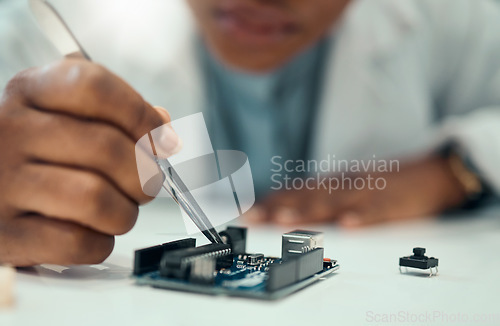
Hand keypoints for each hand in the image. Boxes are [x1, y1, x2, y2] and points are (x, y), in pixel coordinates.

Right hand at [0, 59, 176, 265]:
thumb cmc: (35, 151)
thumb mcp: (64, 114)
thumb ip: (116, 114)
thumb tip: (163, 127)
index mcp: (30, 91)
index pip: (95, 87)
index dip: (141, 115)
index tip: (161, 138)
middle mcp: (10, 131)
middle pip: (107, 148)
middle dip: (145, 174)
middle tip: (146, 183)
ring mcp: (1, 183)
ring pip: (94, 199)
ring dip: (125, 212)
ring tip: (120, 210)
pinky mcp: (4, 234)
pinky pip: (75, 242)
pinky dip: (99, 243)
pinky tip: (92, 232)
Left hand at [246, 156, 466, 227]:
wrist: (430, 172)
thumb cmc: (381, 183)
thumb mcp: (346, 187)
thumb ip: (319, 197)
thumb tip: (285, 207)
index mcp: (331, 183)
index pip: (293, 192)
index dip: (269, 202)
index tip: (244, 212)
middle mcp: (343, 184)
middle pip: (306, 196)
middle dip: (277, 207)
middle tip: (251, 217)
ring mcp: (366, 192)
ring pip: (334, 201)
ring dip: (308, 210)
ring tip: (285, 219)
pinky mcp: (391, 202)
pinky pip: (375, 210)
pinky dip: (361, 217)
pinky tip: (347, 224)